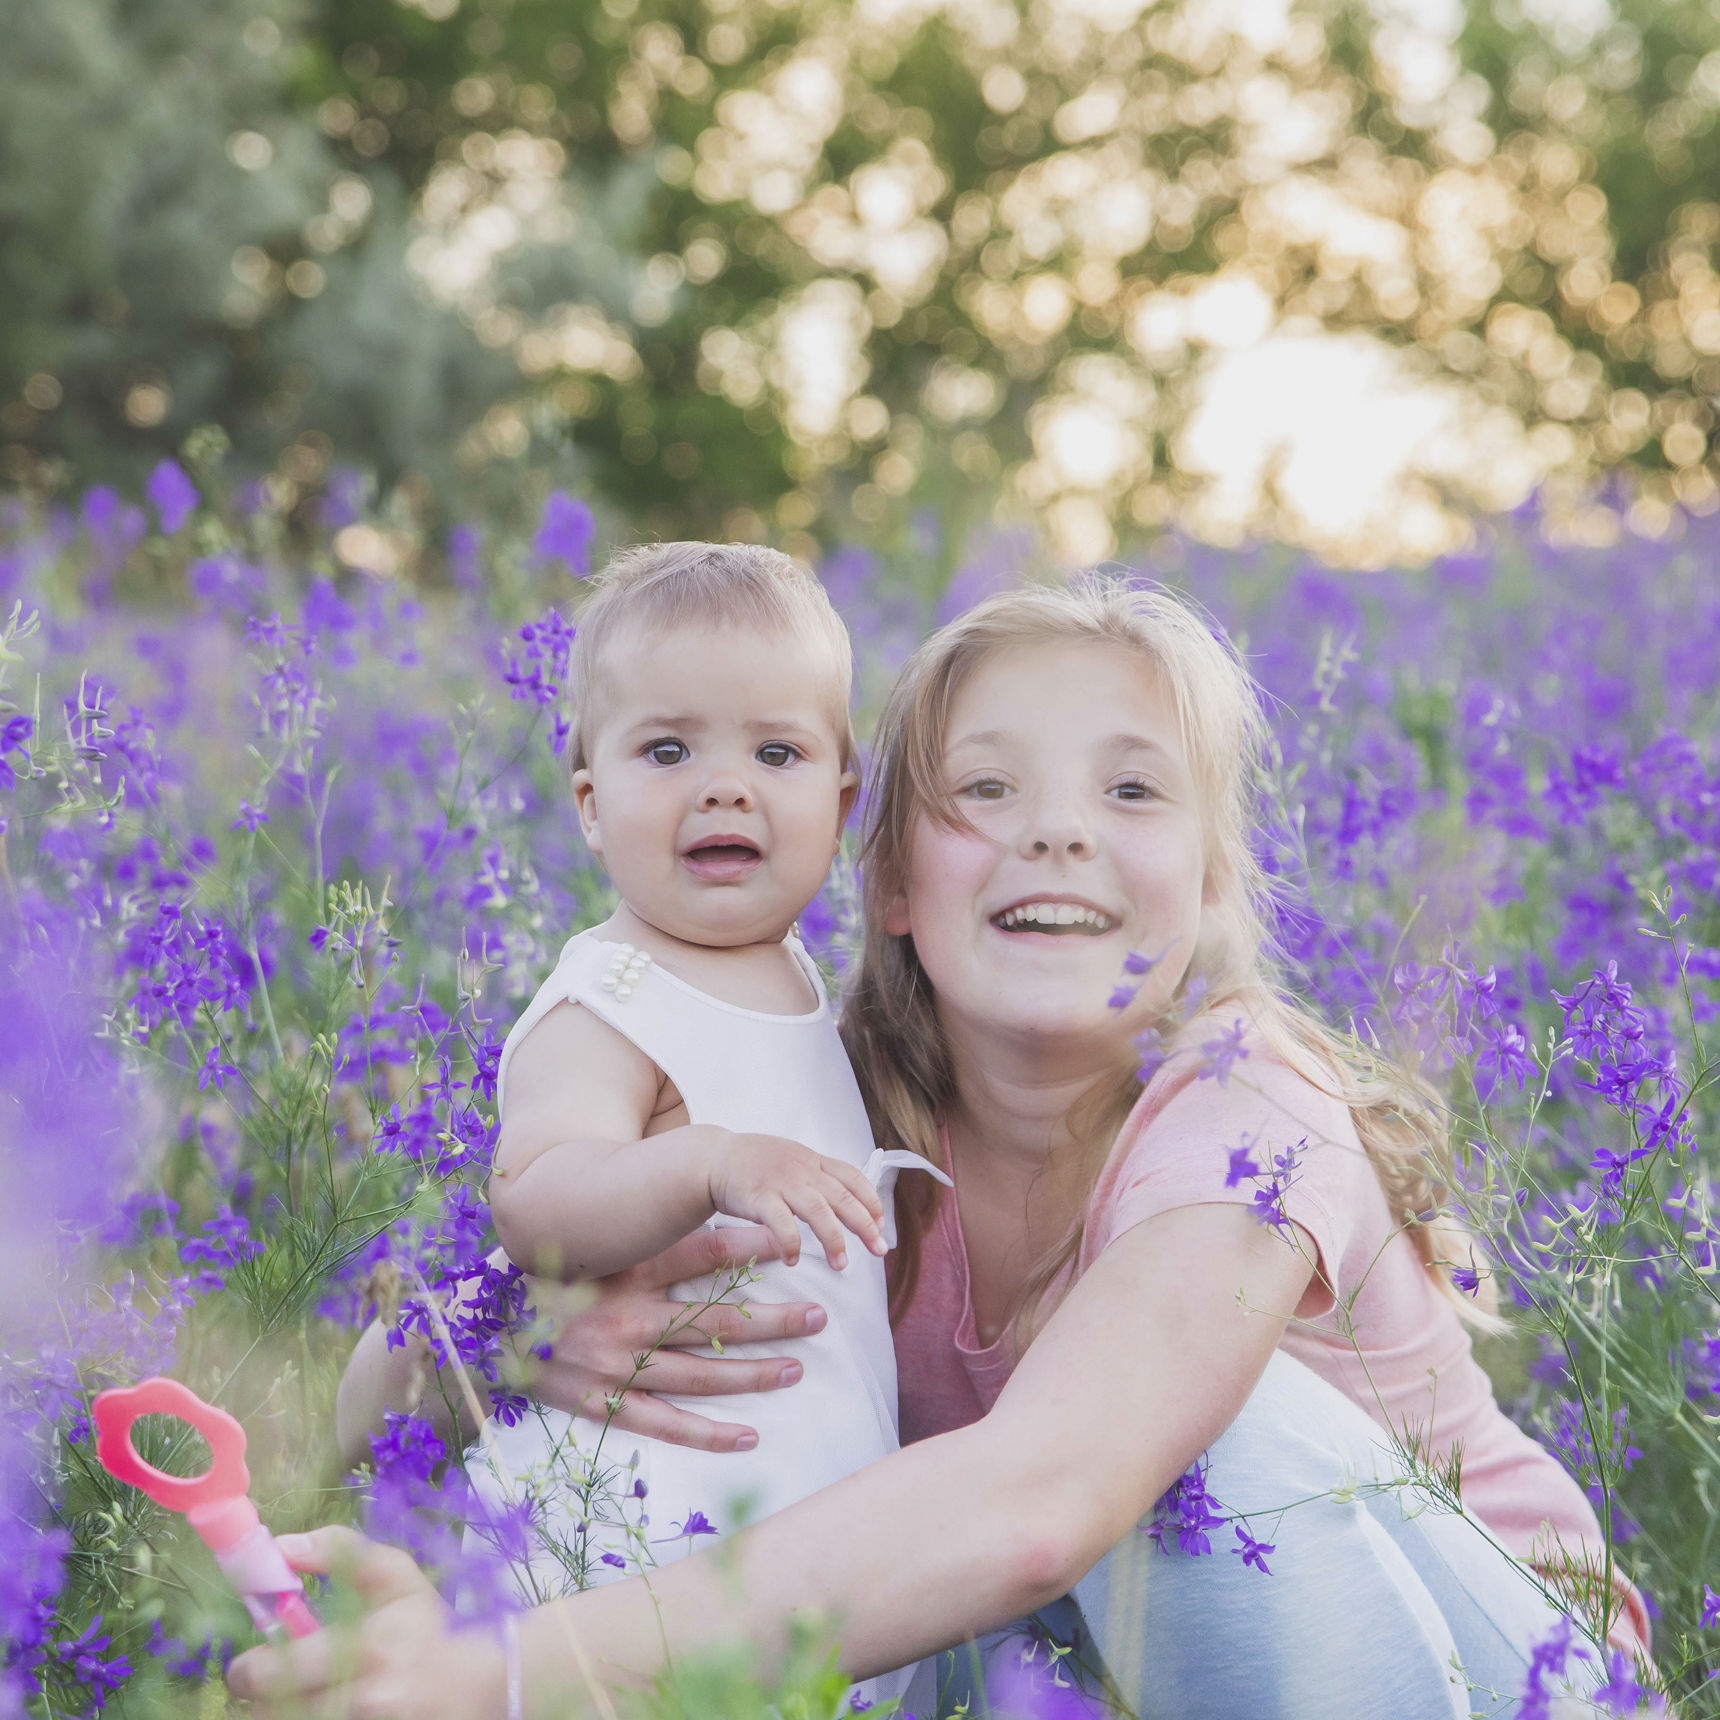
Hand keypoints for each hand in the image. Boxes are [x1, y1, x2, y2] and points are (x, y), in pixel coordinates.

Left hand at [227, 1527, 503, 1719]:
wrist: (483, 1683)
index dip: (250, 1669)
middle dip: (262, 1696)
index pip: (274, 1672)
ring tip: (304, 1695)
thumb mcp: (396, 1576)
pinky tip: (324, 1706)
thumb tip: (280, 1544)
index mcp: (367, 1647)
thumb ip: (340, 1551)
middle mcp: (366, 1699)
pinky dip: (309, 1719)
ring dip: (284, 1712)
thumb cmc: (431, 1626)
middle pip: (272, 1711)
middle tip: (272, 1683)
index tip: (254, 1661)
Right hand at [509, 1226, 829, 1452]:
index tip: (789, 1243)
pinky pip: (666, 1424)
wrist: (495, 1333)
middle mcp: (626, 1318)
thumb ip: (662, 1242)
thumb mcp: (610, 1253)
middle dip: (771, 1320)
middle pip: (712, 1320)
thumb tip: (729, 1223)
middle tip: (819, 1316)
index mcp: (628, 1272)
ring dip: (753, 1374)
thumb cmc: (564, 1284)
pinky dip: (709, 1433)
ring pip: (700, 1374)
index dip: (749, 1247)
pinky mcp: (606, 1406)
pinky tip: (749, 1435)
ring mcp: (616, 1366)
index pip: (701, 1254)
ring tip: (797, 1368)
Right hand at [704, 1132, 885, 1268]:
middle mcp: (802, 1169)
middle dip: (865, 1224)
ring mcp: (781, 1182)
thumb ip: (815, 1176)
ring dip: (833, 1239)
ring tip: (841, 1264)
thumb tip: (845, 1202)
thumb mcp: (791, 1160)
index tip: (882, 1223)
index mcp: (812, 1160)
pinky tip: (793, 1260)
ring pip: (818, 1211)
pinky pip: (782, 1223)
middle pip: (842, 1197)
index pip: (852, 1176)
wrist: (712, 1158)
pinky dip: (791, 1243)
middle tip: (880, 1251)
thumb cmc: (753, 1165)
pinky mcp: (759, 1197)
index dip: (871, 1199)